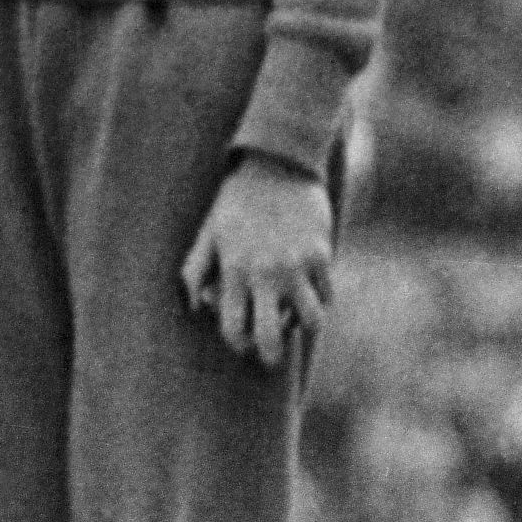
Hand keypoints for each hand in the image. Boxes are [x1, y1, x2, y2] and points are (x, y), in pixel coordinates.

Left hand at [179, 157, 333, 369]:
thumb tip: (195, 307)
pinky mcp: (322, 255)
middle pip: (271, 337)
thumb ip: (195, 271)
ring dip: (302, 327)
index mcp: (233, 271)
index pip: (234, 328)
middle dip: (271, 356)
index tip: (243, 342)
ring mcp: (296, 266)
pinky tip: (309, 289)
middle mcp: (265, 273)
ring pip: (310, 321)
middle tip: (273, 356)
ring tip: (294, 320)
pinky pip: (327, 294)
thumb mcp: (208, 232)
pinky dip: (320, 298)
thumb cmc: (236, 202)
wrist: (277, 164)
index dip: (238, 344)